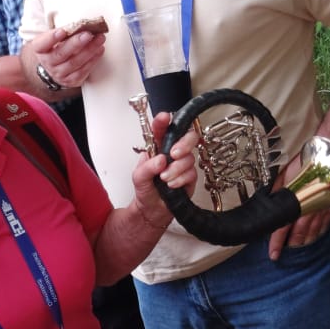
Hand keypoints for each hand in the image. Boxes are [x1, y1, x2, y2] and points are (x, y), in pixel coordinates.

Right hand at [20, 22, 107, 94]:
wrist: (52, 68)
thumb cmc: (54, 48)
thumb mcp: (52, 38)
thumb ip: (63, 32)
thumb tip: (81, 24)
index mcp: (40, 49)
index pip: (42, 44)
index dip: (52, 38)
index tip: (62, 31)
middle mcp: (48, 63)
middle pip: (61, 53)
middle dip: (76, 43)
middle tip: (88, 34)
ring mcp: (59, 73)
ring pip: (75, 62)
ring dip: (89, 50)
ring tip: (99, 39)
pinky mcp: (71, 80)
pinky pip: (83, 71)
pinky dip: (93, 60)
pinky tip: (99, 50)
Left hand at [129, 113, 196, 232]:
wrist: (152, 210)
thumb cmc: (145, 190)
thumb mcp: (138, 177)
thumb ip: (146, 167)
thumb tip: (160, 160)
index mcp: (158, 147)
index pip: (162, 129)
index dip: (163, 122)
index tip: (164, 118)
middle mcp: (172, 152)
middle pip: (187, 137)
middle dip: (184, 144)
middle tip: (174, 154)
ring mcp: (182, 164)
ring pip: (189, 158)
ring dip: (176, 169)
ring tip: (164, 178)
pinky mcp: (190, 176)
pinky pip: (191, 173)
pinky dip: (180, 179)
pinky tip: (172, 185)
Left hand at [268, 151, 329, 259]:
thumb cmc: (305, 163)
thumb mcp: (285, 175)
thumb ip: (277, 192)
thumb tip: (268, 203)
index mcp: (294, 202)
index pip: (282, 227)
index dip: (277, 242)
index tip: (273, 255)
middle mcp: (309, 209)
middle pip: (299, 234)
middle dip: (291, 244)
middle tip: (285, 251)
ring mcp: (322, 210)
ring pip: (312, 233)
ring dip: (304, 241)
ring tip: (297, 246)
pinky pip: (325, 226)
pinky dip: (317, 234)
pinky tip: (313, 236)